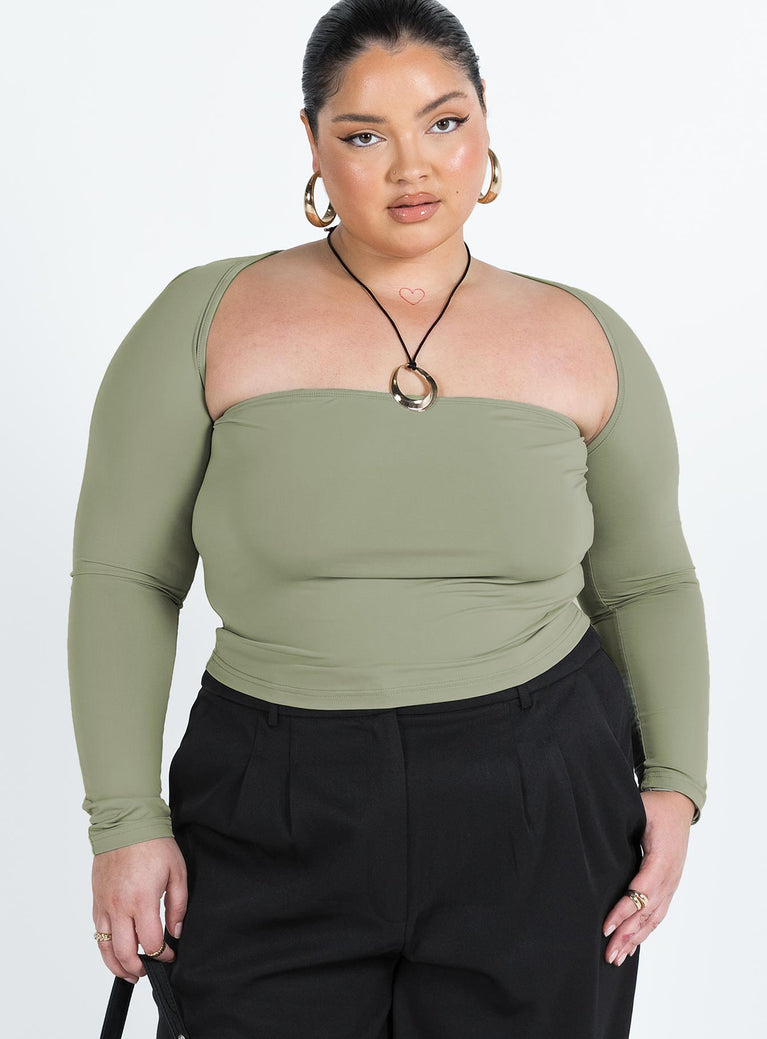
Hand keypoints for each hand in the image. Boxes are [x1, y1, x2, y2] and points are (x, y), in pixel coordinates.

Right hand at [92, 836, 186, 981]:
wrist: (126, 823)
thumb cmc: (154, 844)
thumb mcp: (177, 872)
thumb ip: (178, 906)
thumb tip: (176, 932)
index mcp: (142, 900)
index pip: (151, 943)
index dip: (163, 955)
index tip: (170, 955)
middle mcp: (119, 907)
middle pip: (124, 953)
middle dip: (138, 968)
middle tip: (149, 971)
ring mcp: (105, 905)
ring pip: (105, 948)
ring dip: (117, 965)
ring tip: (130, 972)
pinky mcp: (97, 900)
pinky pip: (97, 932)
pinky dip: (105, 947)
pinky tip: (115, 950)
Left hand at [602, 790, 694, 966]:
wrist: (678, 804)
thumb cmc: (654, 806)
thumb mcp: (639, 810)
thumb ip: (621, 824)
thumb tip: (594, 834)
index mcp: (662, 858)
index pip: (641, 891)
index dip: (624, 910)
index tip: (606, 925)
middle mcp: (670, 876)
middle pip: (647, 912)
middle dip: (627, 934)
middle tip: (608, 953)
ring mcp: (672, 883)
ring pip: (654, 918)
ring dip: (635, 939)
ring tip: (617, 957)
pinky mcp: (669, 886)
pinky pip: (658, 914)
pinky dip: (644, 931)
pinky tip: (632, 945)